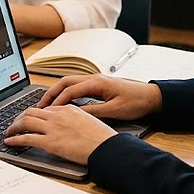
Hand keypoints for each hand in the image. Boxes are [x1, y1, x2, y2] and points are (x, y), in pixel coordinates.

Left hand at [3, 105, 116, 164]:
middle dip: (19, 118)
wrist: (108, 148)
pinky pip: (26, 138)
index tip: (28, 118)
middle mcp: (58, 115)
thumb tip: (68, 125)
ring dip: (13, 127)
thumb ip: (75, 119)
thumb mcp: (89, 121)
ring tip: (8, 132)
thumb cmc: (103, 138)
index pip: (45, 108)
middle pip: (30, 112)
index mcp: (68, 108)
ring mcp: (53, 128)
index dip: (33, 114)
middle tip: (14, 124)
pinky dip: (14, 139)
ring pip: (24, 122)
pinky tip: (9, 142)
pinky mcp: (50, 142)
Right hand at [37, 74, 162, 120]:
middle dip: (50, 93)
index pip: (70, 91)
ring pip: (70, 83)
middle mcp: (94, 78)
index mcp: (97, 83)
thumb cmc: (137, 102)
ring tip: (47, 104)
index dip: (57, 102)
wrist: (153, 96)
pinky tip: (63, 103)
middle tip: (40, 106)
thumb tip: (74, 115)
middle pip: (65, 82)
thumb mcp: (114, 110)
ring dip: (57, 92)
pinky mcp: (99, 84)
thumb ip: (93, 111)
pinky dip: (66, 93)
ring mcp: (96, 80)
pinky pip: (77, 86)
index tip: (47, 112)